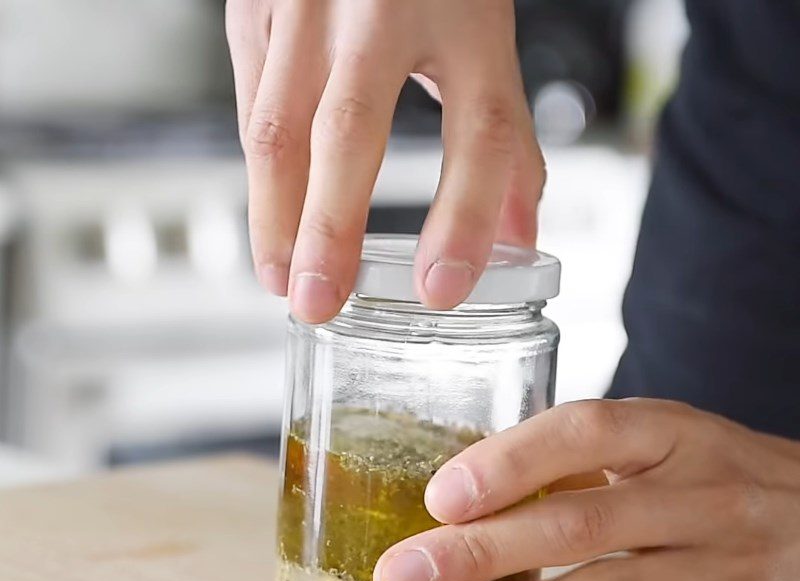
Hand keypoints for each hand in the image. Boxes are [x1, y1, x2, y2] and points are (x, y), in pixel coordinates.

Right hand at [226, 0, 544, 322]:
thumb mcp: (486, 42)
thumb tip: (520, 241)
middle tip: (320, 303)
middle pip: (351, 128)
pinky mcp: (254, 3)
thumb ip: (503, 142)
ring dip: (274, 214)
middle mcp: (382, 3)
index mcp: (466, 15)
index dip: (464, 217)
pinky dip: (260, 174)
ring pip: (277, 123)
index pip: (477, 129)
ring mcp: (308, 0)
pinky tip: (271, 220)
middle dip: (331, 227)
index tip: (442, 288)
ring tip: (282, 282)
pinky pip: (250, 104)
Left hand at [373, 399, 799, 580]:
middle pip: (581, 523)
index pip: (585, 433)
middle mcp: (710, 492)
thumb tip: (458, 498)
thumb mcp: (656, 445)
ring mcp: (736, 566)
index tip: (439, 497)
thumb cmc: (704, 479)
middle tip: (401, 577)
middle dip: (479, 554)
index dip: (508, 463)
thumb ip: (573, 461)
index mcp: (674, 432)